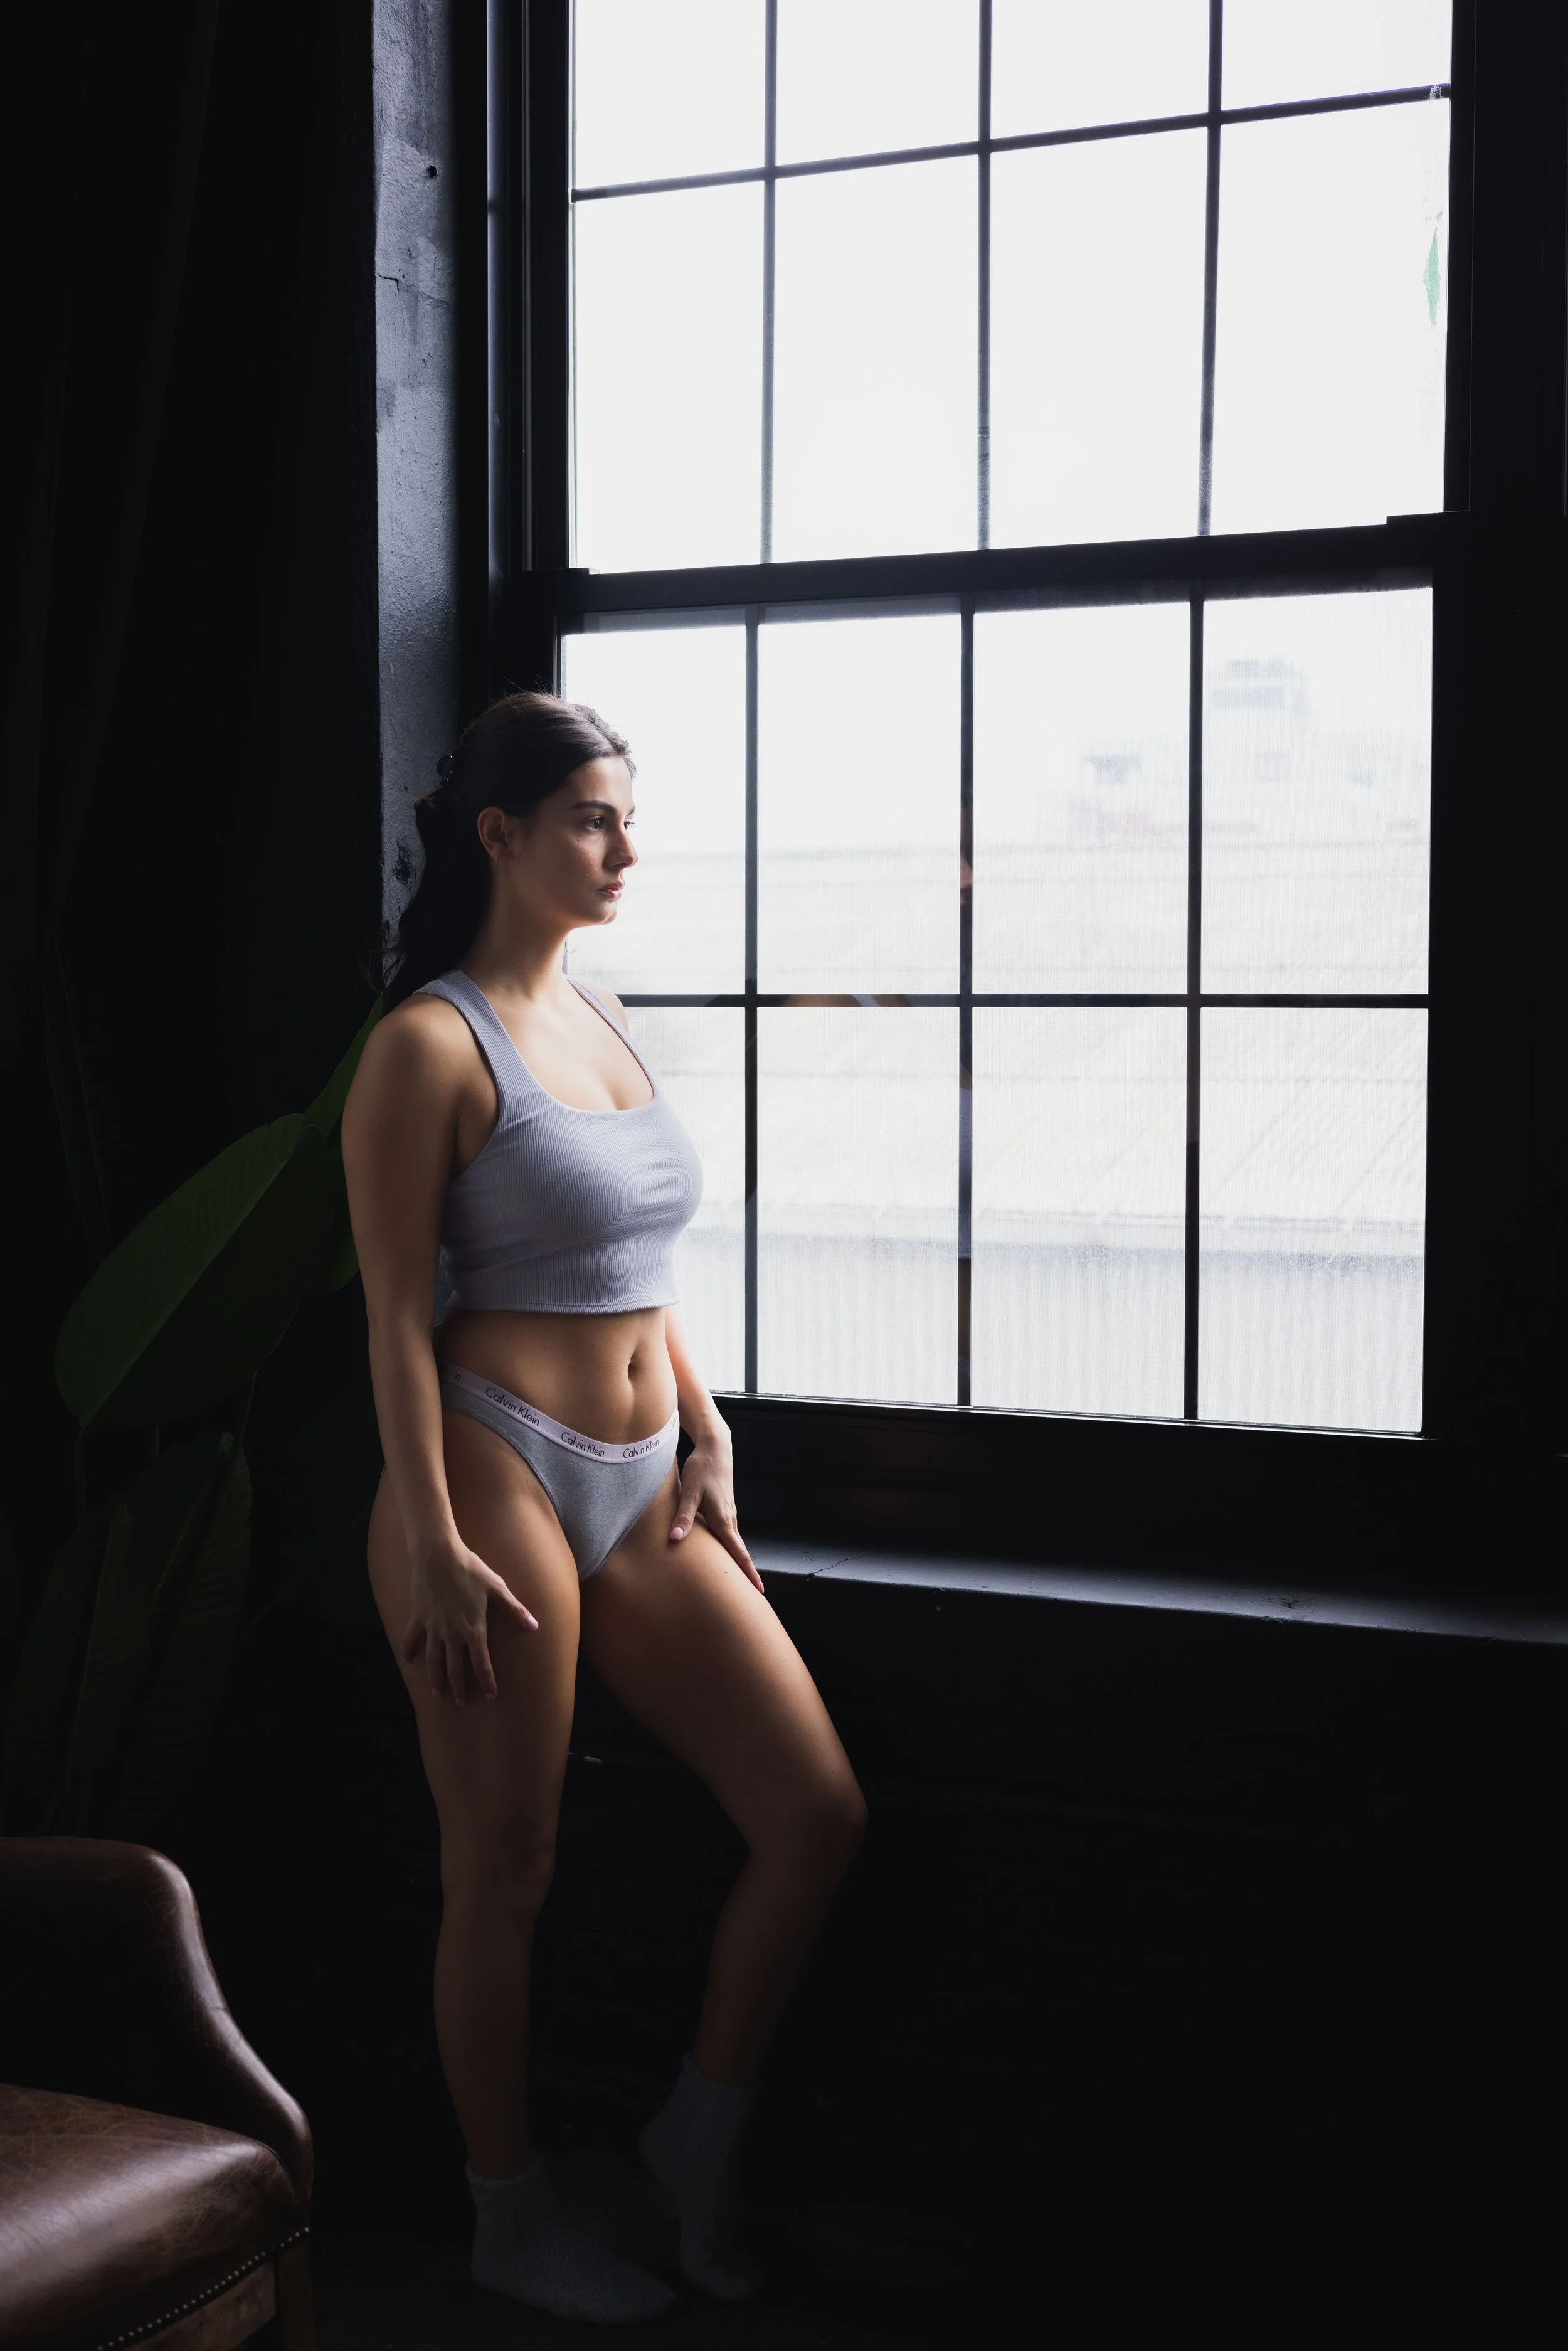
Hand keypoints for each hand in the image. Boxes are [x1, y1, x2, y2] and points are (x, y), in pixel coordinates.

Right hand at [400, 1538, 537, 1703]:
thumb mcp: (496, 1587)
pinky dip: (408, 1649)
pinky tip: (407, 1660)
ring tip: (437, 1693)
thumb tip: (534, 1625)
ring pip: (433, 1659)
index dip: (486, 1681)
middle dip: (459, 1687)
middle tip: (461, 1703)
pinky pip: (411, 1638)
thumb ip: (514, 1609)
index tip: (490, 1696)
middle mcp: (452, 1633)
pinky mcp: (418, 1617)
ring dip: (435, 1678)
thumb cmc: (470, 1569)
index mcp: (473, 1628)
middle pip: (455, 1667)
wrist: (438, 1555)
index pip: (481, 1663)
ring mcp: (433, 1627)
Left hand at [669, 1429, 763, 1592]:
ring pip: (735, 1543)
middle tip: (753, 1594)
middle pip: (740, 1552)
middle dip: (746, 1572)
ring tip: (741, 1579)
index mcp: (723, 1519)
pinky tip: (724, 1553)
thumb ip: (683, 1516)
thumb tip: (675, 1538)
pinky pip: (729, 1534)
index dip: (747, 1572)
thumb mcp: (689, 1491)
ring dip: (739, 1560)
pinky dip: (731, 1547)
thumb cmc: (702, 1468)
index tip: (758, 1590)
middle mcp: (729, 1519)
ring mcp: (729, 1514)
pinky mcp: (724, 1508)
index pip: (738, 1552)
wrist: (715, 1448)